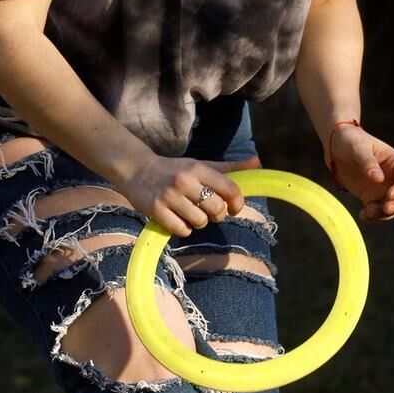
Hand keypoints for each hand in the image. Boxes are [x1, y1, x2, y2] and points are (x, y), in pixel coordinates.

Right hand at [116, 153, 249, 237]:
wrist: (137, 171)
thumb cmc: (175, 170)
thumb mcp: (200, 165)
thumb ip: (228, 168)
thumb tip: (256, 162)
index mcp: (198, 169)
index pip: (231, 189)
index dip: (237, 203)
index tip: (234, 208)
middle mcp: (185, 181)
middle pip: (217, 210)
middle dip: (216, 214)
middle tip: (207, 210)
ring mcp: (169, 196)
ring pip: (200, 222)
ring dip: (198, 222)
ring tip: (189, 212)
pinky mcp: (156, 211)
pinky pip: (182, 230)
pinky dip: (183, 229)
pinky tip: (176, 218)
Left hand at [327, 125, 393, 221]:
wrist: (335, 147)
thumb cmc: (350, 141)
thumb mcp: (358, 148)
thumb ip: (368, 162)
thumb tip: (378, 179)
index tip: (390, 195)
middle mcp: (393, 178)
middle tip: (386, 209)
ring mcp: (383, 189)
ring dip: (385, 214)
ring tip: (368, 212)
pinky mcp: (371, 197)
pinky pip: (378, 211)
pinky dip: (373, 216)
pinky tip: (363, 215)